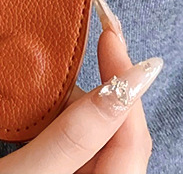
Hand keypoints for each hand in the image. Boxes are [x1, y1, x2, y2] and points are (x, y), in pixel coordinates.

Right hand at [0, 0, 162, 173]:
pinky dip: (66, 123)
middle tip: (98, 36)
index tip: (109, 34)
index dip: (126, 81)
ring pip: (99, 140)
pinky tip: (49, 109)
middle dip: (109, 87)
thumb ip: (76, 133)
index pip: (133, 136)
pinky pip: (78, 149)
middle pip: (122, 136)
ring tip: (58, 80)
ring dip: (84, 105)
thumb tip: (130, 81)